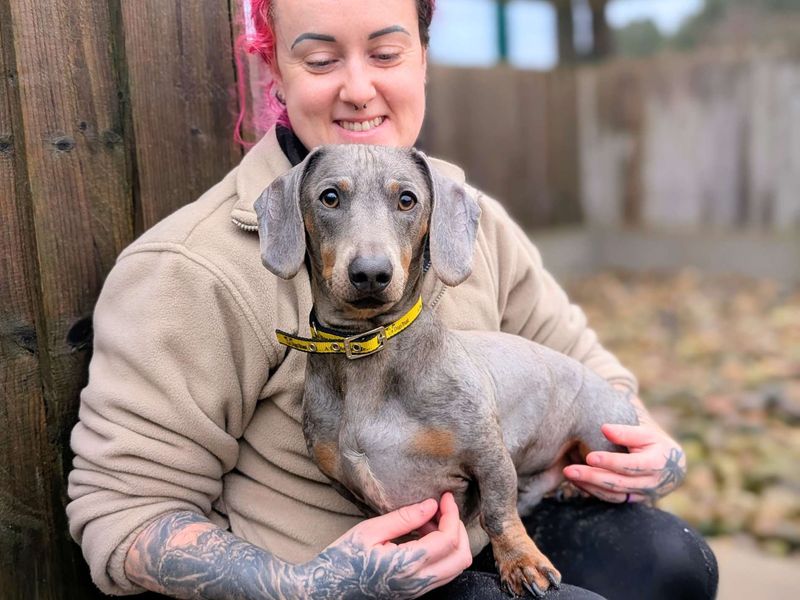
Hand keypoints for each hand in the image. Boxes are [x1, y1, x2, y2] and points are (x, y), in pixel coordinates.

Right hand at [299, 492, 471, 598]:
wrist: (327, 589)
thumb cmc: (342, 558)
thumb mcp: (369, 531)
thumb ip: (403, 518)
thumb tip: (431, 505)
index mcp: (406, 566)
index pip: (447, 539)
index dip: (452, 514)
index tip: (445, 496)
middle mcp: (417, 583)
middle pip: (461, 557)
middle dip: (458, 528)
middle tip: (442, 508)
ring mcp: (417, 590)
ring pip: (455, 566)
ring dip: (450, 540)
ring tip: (427, 520)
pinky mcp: (414, 592)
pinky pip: (443, 572)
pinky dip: (442, 551)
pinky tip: (422, 534)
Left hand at [563, 421, 685, 503]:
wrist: (670, 467)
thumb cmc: (654, 444)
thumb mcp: (646, 433)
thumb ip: (626, 432)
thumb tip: (604, 429)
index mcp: (657, 464)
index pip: (631, 465)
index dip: (611, 462)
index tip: (590, 456)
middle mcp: (650, 484)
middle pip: (618, 483)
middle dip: (592, 477)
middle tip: (569, 470)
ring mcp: (641, 495)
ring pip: (613, 494)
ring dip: (589, 486)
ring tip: (569, 474)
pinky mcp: (632, 501)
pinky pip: (611, 499)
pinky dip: (592, 491)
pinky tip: (576, 481)